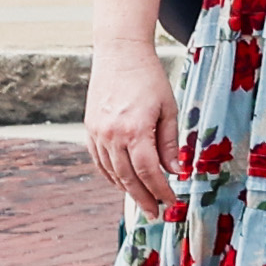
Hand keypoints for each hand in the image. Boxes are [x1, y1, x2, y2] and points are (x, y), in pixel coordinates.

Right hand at [91, 33, 187, 222]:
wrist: (119, 53)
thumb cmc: (149, 77)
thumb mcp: (168, 108)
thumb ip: (170, 142)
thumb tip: (175, 171)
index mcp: (136, 130)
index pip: (149, 171)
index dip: (160, 190)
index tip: (171, 200)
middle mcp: (112, 134)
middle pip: (128, 177)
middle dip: (143, 198)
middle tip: (155, 213)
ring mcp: (98, 132)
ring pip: (111, 172)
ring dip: (126, 190)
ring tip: (141, 202)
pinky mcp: (90, 128)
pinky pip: (98, 160)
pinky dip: (109, 175)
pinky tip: (121, 183)